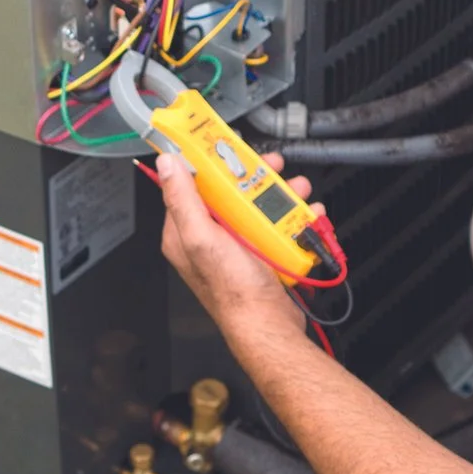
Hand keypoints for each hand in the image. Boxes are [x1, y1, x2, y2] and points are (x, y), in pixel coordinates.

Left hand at [157, 152, 320, 348]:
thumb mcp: (202, 238)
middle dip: (254, 177)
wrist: (270, 326)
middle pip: (228, 192)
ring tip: (297, 192)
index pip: (189, 186)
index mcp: (185, 233)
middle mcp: (209, 239)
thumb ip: (182, 199)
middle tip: (272, 168)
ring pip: (256, 207)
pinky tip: (306, 218)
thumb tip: (166, 164)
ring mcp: (236, 247)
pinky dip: (293, 219)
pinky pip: (276, 226)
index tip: (224, 147)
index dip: (208, 163)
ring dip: (280, 195)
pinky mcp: (260, 254)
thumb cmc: (235, 292)